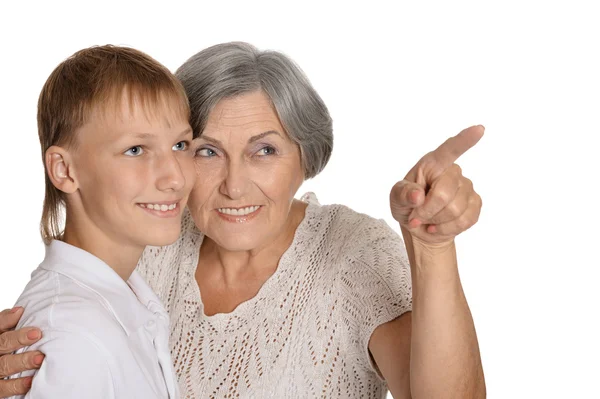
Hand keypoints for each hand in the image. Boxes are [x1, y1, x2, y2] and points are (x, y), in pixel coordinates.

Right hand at [0, 307, 43, 397]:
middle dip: (18, 339)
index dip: (7, 320)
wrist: (2, 368)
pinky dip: (17, 385)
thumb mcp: (4, 332)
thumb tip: (20, 310)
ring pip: (4, 365)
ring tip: (39, 358)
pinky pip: (4, 388)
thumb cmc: (8, 347)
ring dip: (22, 361)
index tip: (22, 313)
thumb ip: (9, 322)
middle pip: (1, 343)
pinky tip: (30, 381)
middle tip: (36, 334)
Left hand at [390, 125, 483, 245]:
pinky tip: (438, 226)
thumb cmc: (407, 205)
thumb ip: (403, 195)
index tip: (479, 129)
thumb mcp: (396, 199)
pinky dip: (447, 228)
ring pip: (455, 210)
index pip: (449, 150)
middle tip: (416, 215)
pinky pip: (466, 220)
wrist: (420, 227)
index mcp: (432, 164)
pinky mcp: (475, 203)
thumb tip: (417, 195)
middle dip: (427, 210)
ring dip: (436, 221)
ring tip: (427, 219)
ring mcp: (467, 187)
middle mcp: (452, 172)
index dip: (464, 140)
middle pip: (445, 194)